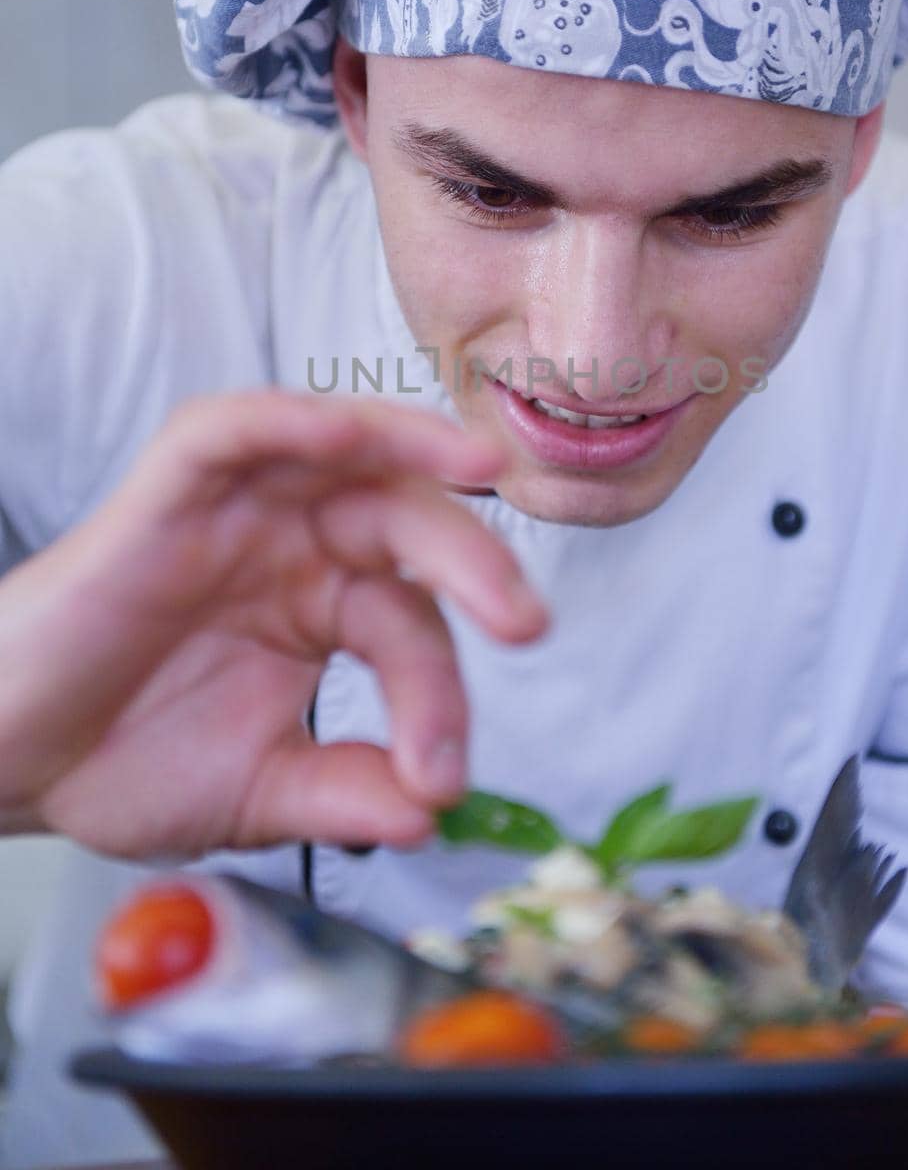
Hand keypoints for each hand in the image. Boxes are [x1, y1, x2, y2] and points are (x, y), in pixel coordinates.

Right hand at [0, 389, 546, 857]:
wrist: (7, 763)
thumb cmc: (120, 761)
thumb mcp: (260, 792)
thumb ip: (344, 793)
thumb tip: (431, 815)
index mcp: (325, 603)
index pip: (412, 626)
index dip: (439, 698)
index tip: (440, 780)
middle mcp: (296, 544)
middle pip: (408, 520)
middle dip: (476, 563)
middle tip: (527, 624)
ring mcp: (239, 511)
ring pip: (344, 447)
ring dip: (414, 443)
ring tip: (481, 464)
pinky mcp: (172, 491)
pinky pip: (236, 432)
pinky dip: (290, 421)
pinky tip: (345, 435)